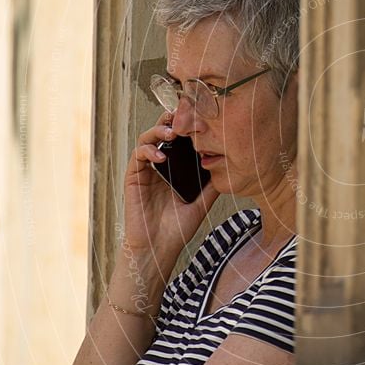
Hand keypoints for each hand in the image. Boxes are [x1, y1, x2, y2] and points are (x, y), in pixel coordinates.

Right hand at [122, 111, 219, 264]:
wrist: (159, 248)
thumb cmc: (179, 227)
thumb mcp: (203, 202)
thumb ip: (212, 184)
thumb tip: (231, 166)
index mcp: (177, 168)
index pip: (181, 139)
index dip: (189, 127)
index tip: (202, 118)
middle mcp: (161, 165)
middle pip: (163, 132)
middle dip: (173, 121)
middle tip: (184, 116)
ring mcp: (146, 169)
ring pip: (148, 138)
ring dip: (159, 131)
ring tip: (172, 133)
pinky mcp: (134, 177)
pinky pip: (137, 155)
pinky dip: (148, 150)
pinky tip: (161, 156)